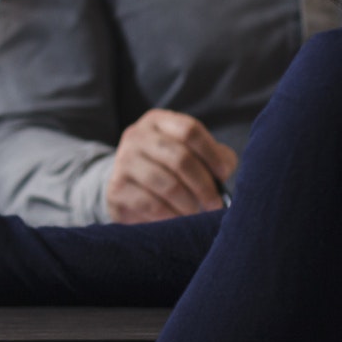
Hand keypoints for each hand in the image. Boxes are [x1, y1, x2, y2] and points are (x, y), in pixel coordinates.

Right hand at [104, 110, 237, 223]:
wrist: (129, 186)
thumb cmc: (171, 169)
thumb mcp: (193, 154)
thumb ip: (215, 157)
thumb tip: (225, 171)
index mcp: (158, 121)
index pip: (189, 130)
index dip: (211, 154)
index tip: (224, 175)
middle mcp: (136, 136)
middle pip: (179, 157)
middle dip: (203, 184)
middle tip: (214, 204)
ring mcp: (123, 161)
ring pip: (166, 183)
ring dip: (188, 204)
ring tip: (195, 213)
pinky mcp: (116, 189)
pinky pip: (150, 204)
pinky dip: (170, 216)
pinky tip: (177, 220)